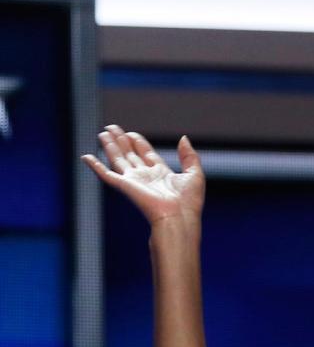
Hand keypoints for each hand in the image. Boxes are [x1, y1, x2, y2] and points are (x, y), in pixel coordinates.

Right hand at [81, 126, 205, 226]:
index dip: (138, 143)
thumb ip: (189, 156)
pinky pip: (106, 175)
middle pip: (130, 155)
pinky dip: (95, 166)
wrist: (178, 218)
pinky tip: (86, 157)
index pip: (146, 154)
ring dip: (110, 146)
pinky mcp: (124, 186)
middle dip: (121, 141)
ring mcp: (134, 181)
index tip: (131, 133)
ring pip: (118, 160)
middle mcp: (145, 176)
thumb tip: (183, 138)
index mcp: (161, 173)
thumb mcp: (195, 174)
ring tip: (103, 133)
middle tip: (112, 127)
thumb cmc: (189, 202)